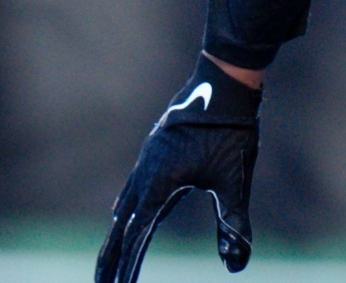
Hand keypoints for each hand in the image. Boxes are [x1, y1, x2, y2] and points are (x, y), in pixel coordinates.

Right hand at [95, 55, 262, 282]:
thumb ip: (233, 223)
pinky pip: (133, 188)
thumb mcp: (235, 180)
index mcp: (159, 183)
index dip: (127, 265)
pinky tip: (125, 214)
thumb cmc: (231, 130)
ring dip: (117, 234)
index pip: (136, 235)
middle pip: (121, 224)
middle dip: (111, 257)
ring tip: (109, 259)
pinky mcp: (156, 150)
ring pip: (125, 205)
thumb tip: (236, 264)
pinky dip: (125, 210)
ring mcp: (148, 160)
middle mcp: (145, 172)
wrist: (224, 81)